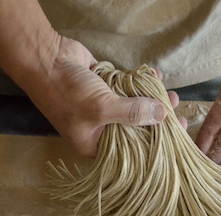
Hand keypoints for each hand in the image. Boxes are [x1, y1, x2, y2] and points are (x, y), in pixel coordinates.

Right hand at [24, 37, 181, 156]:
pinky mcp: (104, 87)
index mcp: (95, 144)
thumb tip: (162, 115)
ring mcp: (102, 107)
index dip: (154, 144)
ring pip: (133, 107)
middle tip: (176, 110)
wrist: (44, 58)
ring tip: (171, 94)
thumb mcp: (101, 109)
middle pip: (134, 128)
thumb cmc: (66, 93)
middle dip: (157, 119)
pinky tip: (155, 77)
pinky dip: (141, 83)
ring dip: (152, 100)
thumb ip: (133, 114)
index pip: (131, 151)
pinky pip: (128, 88)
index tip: (176, 134)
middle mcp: (99, 129)